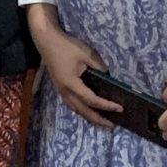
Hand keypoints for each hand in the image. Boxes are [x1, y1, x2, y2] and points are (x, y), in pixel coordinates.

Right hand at [28, 3, 117, 126]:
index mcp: (72, 84)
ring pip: (76, 109)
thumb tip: (108, 76)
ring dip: (89, 117)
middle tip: (111, 126)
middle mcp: (65, 91)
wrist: (46, 41)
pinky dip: (81, 110)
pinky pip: (72, 104)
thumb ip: (99, 67)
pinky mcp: (60, 87)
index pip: (92, 100)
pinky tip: (88, 110)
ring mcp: (61, 90)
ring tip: (101, 121)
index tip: (120, 108)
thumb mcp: (87, 54)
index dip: (106, 105)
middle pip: (83, 111)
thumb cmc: (66, 46)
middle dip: (98, 119)